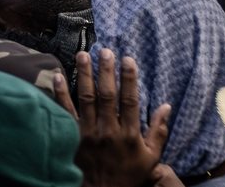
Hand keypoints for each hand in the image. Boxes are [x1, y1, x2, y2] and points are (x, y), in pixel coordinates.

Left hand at [52, 49, 171, 186]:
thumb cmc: (129, 174)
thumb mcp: (151, 157)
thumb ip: (159, 131)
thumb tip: (167, 106)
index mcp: (130, 134)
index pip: (130, 101)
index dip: (129, 79)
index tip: (128, 59)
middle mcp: (109, 131)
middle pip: (107, 95)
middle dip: (106, 71)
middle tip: (105, 51)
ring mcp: (89, 133)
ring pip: (86, 98)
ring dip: (84, 75)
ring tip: (83, 55)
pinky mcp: (72, 136)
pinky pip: (65, 111)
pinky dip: (61, 93)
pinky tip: (58, 76)